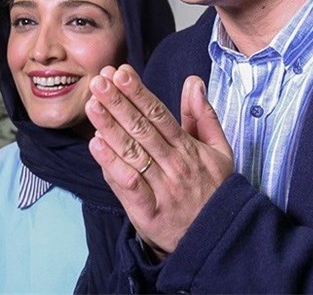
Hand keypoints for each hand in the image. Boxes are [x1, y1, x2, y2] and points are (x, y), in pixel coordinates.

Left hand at [86, 64, 233, 256]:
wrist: (218, 238)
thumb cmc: (215, 190)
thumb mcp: (219, 151)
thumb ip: (204, 116)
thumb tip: (193, 82)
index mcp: (188, 148)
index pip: (159, 114)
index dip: (139, 93)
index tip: (120, 73)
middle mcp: (173, 165)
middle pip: (142, 129)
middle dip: (119, 103)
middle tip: (99, 81)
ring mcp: (161, 188)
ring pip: (132, 153)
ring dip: (111, 128)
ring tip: (93, 106)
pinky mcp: (149, 212)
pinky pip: (129, 186)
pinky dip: (113, 166)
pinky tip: (97, 146)